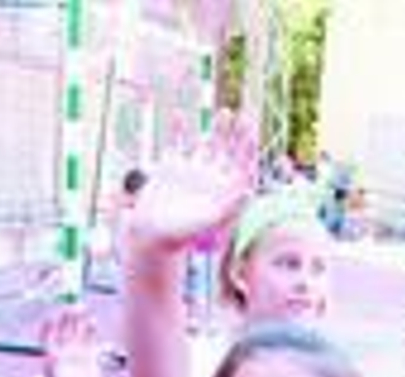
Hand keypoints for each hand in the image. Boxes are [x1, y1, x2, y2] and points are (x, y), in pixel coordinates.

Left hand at [40, 305, 102, 376]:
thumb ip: (52, 365)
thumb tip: (48, 353)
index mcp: (51, 355)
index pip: (47, 336)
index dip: (48, 327)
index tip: (50, 319)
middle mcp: (62, 350)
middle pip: (63, 329)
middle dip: (66, 319)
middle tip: (70, 308)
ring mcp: (76, 350)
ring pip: (77, 331)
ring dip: (79, 320)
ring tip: (83, 308)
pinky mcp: (89, 352)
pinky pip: (90, 337)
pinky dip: (91, 329)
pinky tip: (93, 321)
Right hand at [129, 112, 255, 251]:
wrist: (152, 237)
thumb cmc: (182, 235)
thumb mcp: (209, 219)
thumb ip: (229, 204)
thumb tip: (248, 189)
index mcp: (222, 191)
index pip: (240, 165)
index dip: (247, 149)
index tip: (252, 131)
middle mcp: (209, 180)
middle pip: (227, 151)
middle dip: (236, 134)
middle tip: (244, 115)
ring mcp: (191, 172)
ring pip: (206, 144)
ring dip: (216, 128)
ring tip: (225, 112)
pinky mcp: (170, 168)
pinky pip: (176, 143)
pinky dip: (177, 129)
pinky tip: (178, 112)